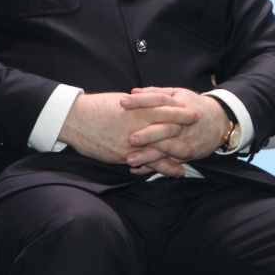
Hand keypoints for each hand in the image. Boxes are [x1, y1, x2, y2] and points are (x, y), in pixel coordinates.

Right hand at [57, 91, 198, 169]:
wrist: (75, 118)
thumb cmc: (97, 106)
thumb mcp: (121, 101)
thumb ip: (138, 105)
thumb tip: (150, 104)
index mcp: (138, 109)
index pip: (166, 111)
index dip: (182, 115)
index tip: (195, 116)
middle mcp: (137, 127)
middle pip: (167, 134)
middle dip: (183, 140)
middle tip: (199, 144)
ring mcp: (130, 143)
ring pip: (157, 153)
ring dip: (173, 160)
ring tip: (186, 166)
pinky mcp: (121, 155)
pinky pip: (143, 163)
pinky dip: (155, 169)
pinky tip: (163, 173)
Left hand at [120, 87, 230, 176]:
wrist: (220, 121)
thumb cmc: (194, 105)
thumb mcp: (179, 94)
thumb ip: (156, 92)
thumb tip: (134, 91)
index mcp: (179, 104)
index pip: (158, 100)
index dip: (141, 101)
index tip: (122, 102)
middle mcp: (182, 123)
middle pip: (164, 128)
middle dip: (148, 134)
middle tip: (130, 139)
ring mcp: (186, 139)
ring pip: (167, 149)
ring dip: (149, 156)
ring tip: (130, 160)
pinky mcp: (188, 153)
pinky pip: (171, 162)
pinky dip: (155, 167)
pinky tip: (139, 170)